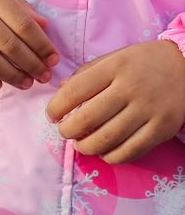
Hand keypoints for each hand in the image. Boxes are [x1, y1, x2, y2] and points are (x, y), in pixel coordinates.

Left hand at [46, 40, 184, 163]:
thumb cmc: (143, 63)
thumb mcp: (114, 58)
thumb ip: (87, 73)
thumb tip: (60, 91)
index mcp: (115, 67)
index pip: (76, 91)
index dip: (56, 107)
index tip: (52, 115)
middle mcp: (131, 88)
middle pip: (89, 118)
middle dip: (69, 130)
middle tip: (65, 132)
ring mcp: (149, 110)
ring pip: (108, 138)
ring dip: (87, 147)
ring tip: (81, 144)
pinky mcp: (163, 128)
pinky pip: (132, 150)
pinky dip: (112, 156)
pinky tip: (104, 152)